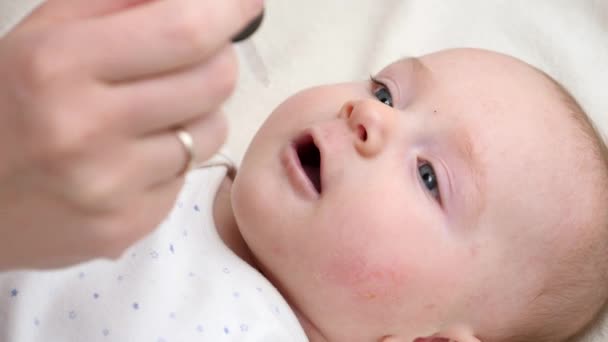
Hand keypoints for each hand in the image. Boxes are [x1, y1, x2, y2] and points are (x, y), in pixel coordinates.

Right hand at [0, 0, 262, 269]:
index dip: (228, 11)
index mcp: (59, 65)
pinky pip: (187, 176)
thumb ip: (117, 4)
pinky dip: (174, 158)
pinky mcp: (126, 228)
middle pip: (213, 81)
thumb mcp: (45, 35)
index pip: (184, 32)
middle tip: (193, 57)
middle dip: (219, 59)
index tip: (246, 3)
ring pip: (211, 131)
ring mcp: (109, 187)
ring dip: (199, 111)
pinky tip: (133, 158)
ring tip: (153, 113)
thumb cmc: (7, 104)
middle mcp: (86, 130)